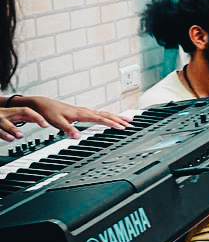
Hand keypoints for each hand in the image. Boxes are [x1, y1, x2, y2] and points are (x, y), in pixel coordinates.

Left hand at [0, 96, 130, 141]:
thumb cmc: (49, 112)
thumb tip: (78, 137)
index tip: (122, 127)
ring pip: (105, 113)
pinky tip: (112, 119)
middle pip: (107, 115)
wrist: (43, 104)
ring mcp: (85, 111)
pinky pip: (100, 114)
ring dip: (117, 117)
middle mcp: (85, 111)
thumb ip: (68, 129)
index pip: (101, 119)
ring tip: (128, 121)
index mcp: (81, 114)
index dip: (112, 123)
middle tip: (132, 124)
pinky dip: (109, 116)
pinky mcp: (83, 113)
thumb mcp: (57, 122)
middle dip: (120, 119)